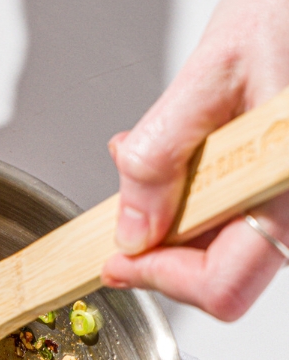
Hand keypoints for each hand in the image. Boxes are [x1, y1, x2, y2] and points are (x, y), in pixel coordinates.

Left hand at [103, 0, 288, 317]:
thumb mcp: (212, 73)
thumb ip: (164, 154)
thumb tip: (133, 225)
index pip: (220, 286)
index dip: (157, 280)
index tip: (114, 261)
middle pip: (224, 271)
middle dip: (164, 244)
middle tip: (126, 206)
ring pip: (232, 241)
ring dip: (181, 213)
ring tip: (155, 155)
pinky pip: (245, 207)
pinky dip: (205, 189)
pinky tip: (187, 146)